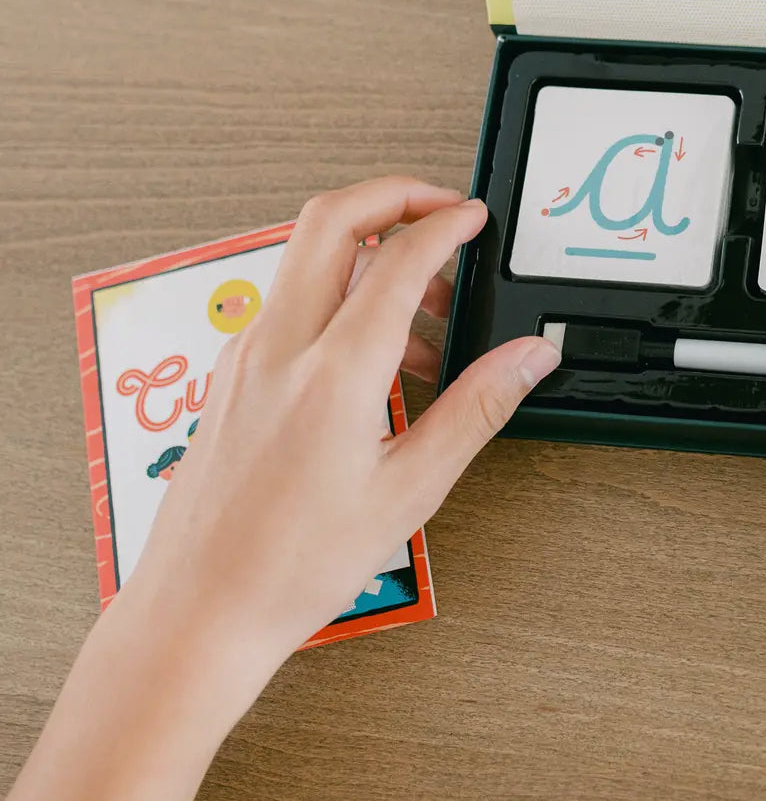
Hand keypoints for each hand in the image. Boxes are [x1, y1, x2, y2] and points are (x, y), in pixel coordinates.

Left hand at [128, 176, 560, 664]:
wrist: (200, 610)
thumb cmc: (293, 564)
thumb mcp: (410, 489)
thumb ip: (476, 408)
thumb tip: (527, 357)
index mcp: (333, 372)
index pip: (396, 257)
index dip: (445, 223)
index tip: (473, 218)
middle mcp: (281, 346)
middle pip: (331, 217)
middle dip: (393, 193)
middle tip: (439, 209)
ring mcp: (247, 354)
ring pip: (308, 256)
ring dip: (370, 254)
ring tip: (424, 318)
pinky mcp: (233, 372)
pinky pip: (291, 300)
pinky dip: (340, 296)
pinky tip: (376, 360)